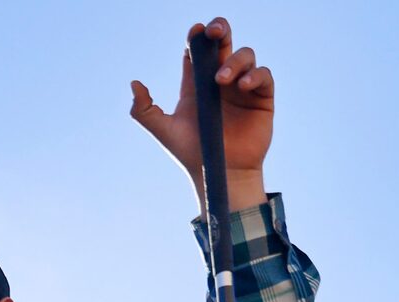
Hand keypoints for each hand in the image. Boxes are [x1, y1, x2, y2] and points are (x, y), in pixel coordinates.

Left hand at [129, 17, 272, 202]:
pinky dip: (255, 75)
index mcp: (197, 85)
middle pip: (223, 44)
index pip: (197, 52)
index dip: (197, 38)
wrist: (220, 174)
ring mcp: (243, 88)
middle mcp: (221, 82)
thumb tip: (134, 83)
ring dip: (234, 60)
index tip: (195, 32)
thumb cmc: (192, 154)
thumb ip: (144, 110)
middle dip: (220, 30)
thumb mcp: (164, 131)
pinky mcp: (261, 98)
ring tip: (221, 79)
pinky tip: (242, 86)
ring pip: (245, 56)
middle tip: (214, 30)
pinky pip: (263, 76)